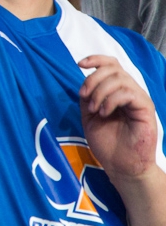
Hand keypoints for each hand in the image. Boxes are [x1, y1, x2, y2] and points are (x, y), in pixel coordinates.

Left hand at [79, 54, 160, 180]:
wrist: (121, 166)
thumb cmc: (107, 143)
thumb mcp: (89, 115)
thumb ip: (88, 96)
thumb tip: (84, 79)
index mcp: (117, 91)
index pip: (112, 64)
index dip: (96, 59)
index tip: (80, 64)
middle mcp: (130, 92)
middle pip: (113, 69)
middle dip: (93, 79)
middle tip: (85, 97)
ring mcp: (139, 100)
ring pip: (120, 78)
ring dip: (100, 91)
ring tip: (95, 109)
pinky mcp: (146, 109)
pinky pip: (129, 92)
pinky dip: (111, 100)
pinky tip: (104, 113)